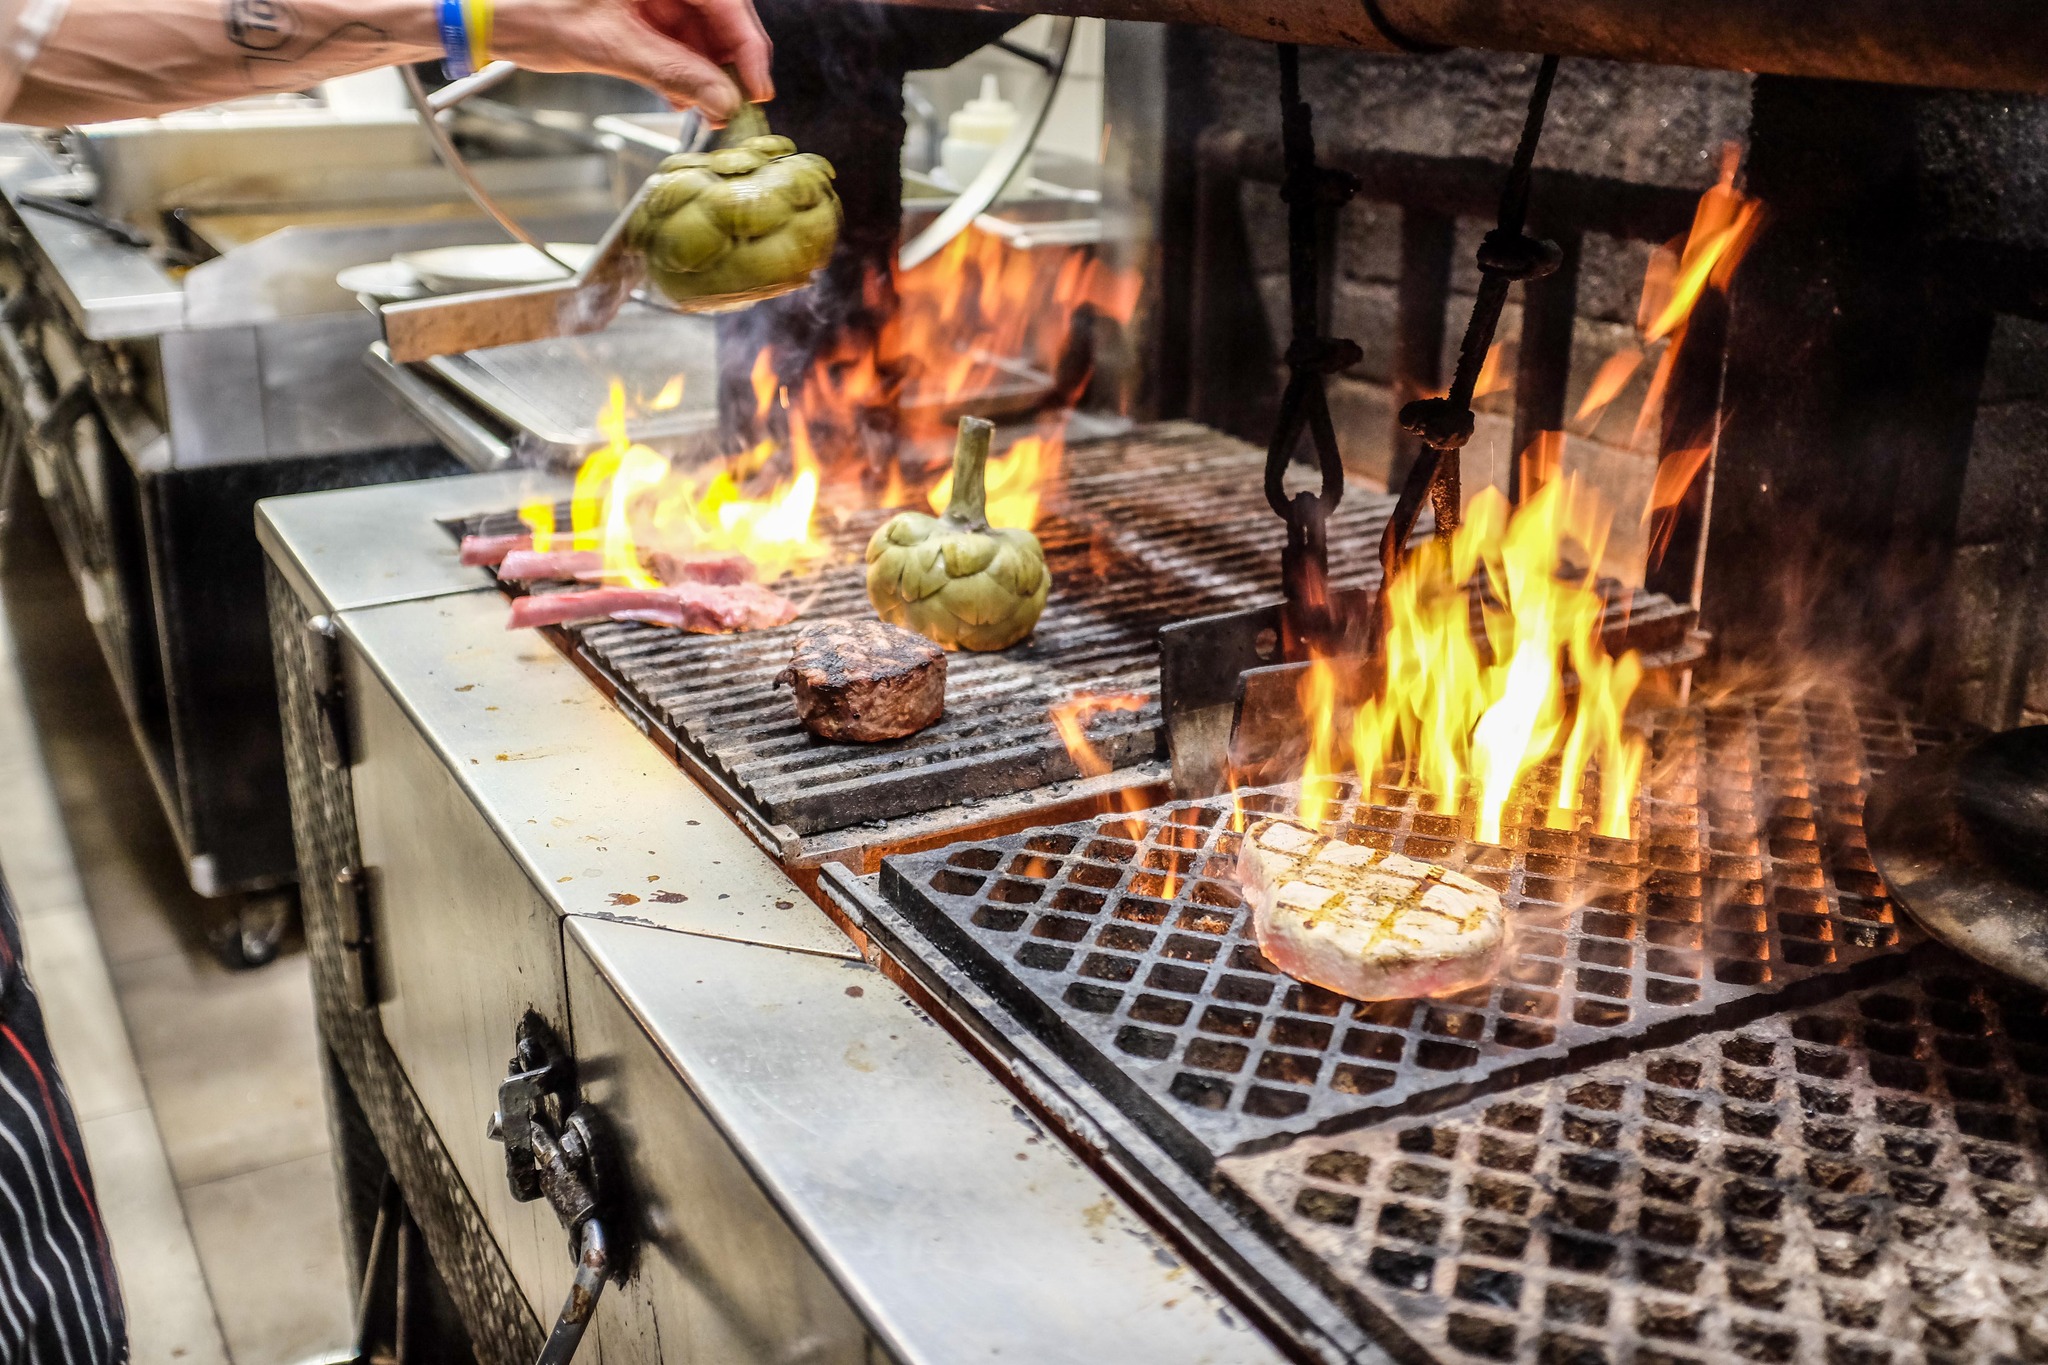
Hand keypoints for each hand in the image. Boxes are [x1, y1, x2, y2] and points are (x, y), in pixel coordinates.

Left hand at [495, 0, 772, 118]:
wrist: (489, 13)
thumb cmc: (533, 9)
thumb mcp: (610, 45)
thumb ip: (672, 72)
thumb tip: (723, 101)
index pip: (726, 2)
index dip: (748, 47)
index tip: (757, 89)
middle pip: (720, 15)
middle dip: (727, 63)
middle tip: (732, 105)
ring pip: (701, 30)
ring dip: (705, 72)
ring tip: (702, 107)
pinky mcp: (642, 6)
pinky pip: (678, 36)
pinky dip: (682, 68)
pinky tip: (679, 96)